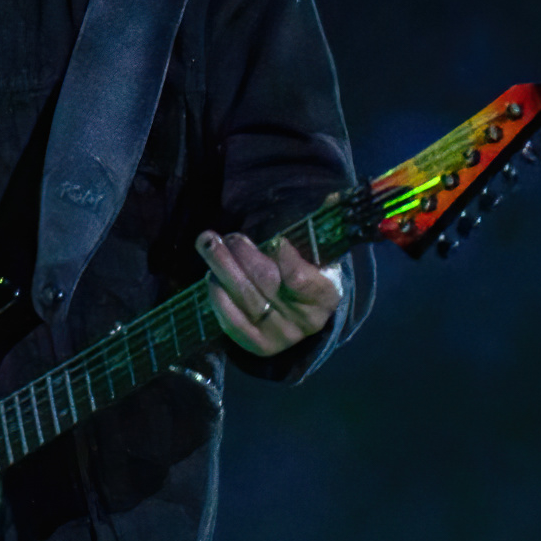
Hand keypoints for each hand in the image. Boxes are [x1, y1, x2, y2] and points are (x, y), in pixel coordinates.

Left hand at [198, 228, 342, 356]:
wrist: (301, 314)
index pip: (301, 278)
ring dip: (222, 268)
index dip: (285, 258)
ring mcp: (281, 336)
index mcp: (325, 296)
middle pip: (266, 283)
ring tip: (209, 244)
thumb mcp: (317, 252)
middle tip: (227, 235)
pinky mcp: (258, 346)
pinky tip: (211, 277)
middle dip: (242, 254)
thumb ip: (316, 228)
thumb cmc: (306, 272)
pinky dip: (218, 298)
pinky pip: (232, 322)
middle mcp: (305, 321)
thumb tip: (331, 195)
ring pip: (246, 298)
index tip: (274, 240)